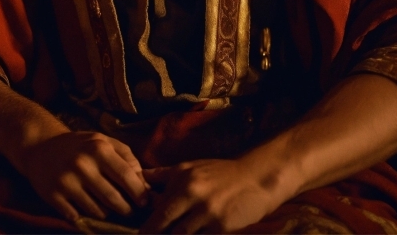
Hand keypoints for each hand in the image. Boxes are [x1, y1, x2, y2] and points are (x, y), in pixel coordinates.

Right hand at [21, 131, 148, 222]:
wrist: (40, 146)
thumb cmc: (78, 145)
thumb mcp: (102, 140)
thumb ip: (125, 156)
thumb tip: (143, 180)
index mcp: (99, 148)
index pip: (127, 176)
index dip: (139, 192)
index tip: (145, 202)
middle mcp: (83, 165)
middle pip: (114, 198)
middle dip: (126, 209)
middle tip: (129, 211)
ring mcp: (67, 182)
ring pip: (97, 211)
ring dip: (106, 213)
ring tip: (108, 208)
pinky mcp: (53, 196)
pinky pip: (77, 216)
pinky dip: (85, 216)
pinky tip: (86, 209)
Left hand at [140, 156, 284, 233]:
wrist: (255, 178)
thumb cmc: (220, 173)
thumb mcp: (191, 167)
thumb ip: (165, 175)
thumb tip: (141, 177)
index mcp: (182, 179)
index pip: (158, 208)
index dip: (148, 226)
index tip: (143, 234)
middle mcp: (192, 193)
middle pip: (164, 224)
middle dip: (155, 234)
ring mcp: (207, 211)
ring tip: (177, 232)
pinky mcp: (221, 226)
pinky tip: (196, 232)